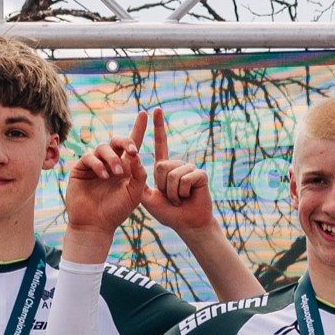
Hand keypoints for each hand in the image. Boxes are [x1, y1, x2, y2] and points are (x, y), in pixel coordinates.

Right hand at [65, 111, 152, 236]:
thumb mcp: (134, 194)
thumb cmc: (116, 211)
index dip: (139, 128)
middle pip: (117, 141)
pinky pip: (89, 157)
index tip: (145, 114)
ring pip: (103, 148)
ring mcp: (95, 164)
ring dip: (111, 158)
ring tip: (115, 174)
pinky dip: (98, 164)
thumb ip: (139, 175)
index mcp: (126, 167)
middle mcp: (111, 162)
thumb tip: (137, 155)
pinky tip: (103, 175)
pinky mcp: (81, 168)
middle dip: (125, 141)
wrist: (96, 224)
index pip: (132, 144)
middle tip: (132, 150)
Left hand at [135, 109, 217, 234]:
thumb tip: (133, 157)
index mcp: (166, 167)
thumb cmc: (168, 212)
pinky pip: (185, 179)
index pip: (161, 144)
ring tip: (180, 199)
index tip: (156, 110)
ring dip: (173, 193)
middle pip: (162, 165)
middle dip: (163, 186)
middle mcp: (178, 165)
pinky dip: (183, 193)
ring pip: (173, 174)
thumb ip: (138, 179)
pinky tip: (189, 197)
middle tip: (171, 197)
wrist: (187, 224)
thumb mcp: (146, 197)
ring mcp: (190, 168)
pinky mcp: (200, 174)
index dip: (158, 127)